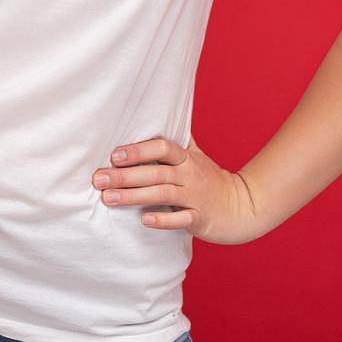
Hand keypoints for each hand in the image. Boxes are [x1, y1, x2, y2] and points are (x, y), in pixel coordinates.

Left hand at [91, 137, 265, 244]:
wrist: (244, 206)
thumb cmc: (209, 180)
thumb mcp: (194, 157)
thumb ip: (172, 145)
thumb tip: (145, 120)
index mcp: (187, 158)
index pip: (162, 147)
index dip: (138, 150)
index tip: (114, 155)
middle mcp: (191, 175)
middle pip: (156, 172)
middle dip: (124, 176)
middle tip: (98, 179)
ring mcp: (196, 197)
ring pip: (163, 194)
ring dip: (134, 197)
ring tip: (108, 199)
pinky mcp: (201, 219)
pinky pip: (181, 219)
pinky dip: (162, 220)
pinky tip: (143, 220)